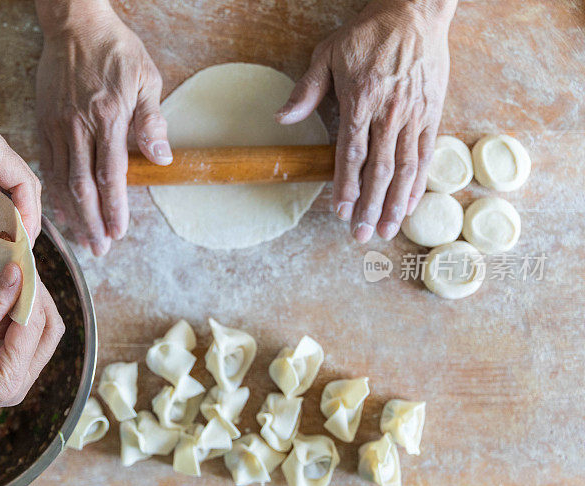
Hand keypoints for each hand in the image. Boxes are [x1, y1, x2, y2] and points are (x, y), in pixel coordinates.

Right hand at [0, 263, 64, 422]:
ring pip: (33, 327)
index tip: (20, 260)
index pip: (36, 326)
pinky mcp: (2, 363)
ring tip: (2, 270)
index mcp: (11, 379)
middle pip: (47, 329)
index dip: (31, 290)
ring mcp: (13, 372)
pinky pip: (14, 330)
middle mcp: (20, 379)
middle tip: (19, 265)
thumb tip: (18, 272)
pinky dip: (7, 308)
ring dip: (21, 298)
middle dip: (35, 295)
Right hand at [36, 3, 170, 255]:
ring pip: (60, 180)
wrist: (75, 24)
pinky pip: (46, 164)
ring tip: (81, 240)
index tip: (118, 233)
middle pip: (82, 185)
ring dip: (71, 214)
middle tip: (99, 250)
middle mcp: (79, 125)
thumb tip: (162, 159)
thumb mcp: (146, 80)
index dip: (114, 208)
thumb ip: (152, 122)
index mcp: (108, 116)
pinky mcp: (42, 122)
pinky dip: (52, 191)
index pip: (111, 174)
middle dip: (91, 222)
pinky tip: (59, 210)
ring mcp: (57, 125)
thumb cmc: (116, 51)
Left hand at [277, 0, 455, 242]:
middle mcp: (389, 114)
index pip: (351, 154)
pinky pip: (426, 154)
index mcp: (361, 101)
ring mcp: (414, 115)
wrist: (414, 12)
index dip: (345, 186)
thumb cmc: (367, 34)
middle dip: (369, 205)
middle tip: (362, 234)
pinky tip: (410, 204)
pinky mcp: (432, 114)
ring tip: (386, 229)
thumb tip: (281, 118)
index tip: (340, 211)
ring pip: (404, 168)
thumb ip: (306, 91)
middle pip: (379, 170)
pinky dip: (419, 182)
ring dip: (394, 202)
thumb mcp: (327, 55)